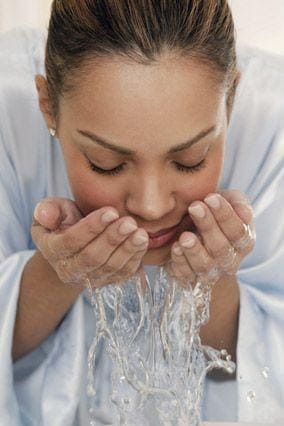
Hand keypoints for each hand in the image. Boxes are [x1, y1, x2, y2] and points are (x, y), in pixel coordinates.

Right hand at [31, 198, 148, 288]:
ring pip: (111, 268)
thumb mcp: (51, 211)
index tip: (111, 212)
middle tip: (129, 222)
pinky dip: (135, 258)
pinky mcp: (109, 281)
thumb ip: (48, 210)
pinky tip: (142, 242)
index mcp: (53, 251)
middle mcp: (70, 270)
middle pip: (93, 258)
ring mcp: (91, 279)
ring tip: (140, 233)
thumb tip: (46, 215)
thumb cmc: (64, 222)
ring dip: (127, 250)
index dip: (92, 227)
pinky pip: (124, 273)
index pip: (72, 242)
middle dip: (112, 239)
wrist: (76, 244)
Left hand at [164, 190, 255, 286]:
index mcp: (243, 241)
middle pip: (221, 248)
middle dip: (208, 226)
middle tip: (195, 207)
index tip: (211, 198)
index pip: (238, 231)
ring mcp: (210, 272)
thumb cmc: (213, 215)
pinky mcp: (189, 278)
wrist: (194, 235)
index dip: (225, 215)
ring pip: (204, 265)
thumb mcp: (228, 203)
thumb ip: (236, 203)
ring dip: (194, 250)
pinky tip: (175, 247)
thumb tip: (242, 211)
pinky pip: (185, 273)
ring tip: (185, 236)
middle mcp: (229, 260)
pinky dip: (180, 261)